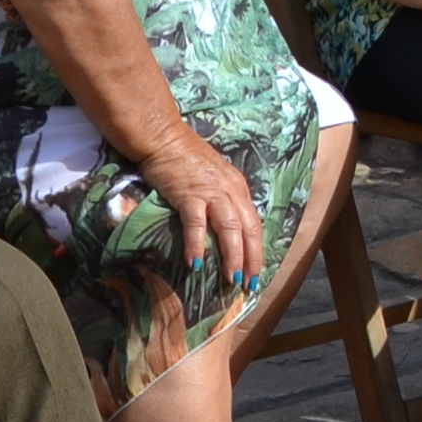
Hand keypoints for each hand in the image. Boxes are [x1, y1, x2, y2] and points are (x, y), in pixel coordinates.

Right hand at [131, 122, 265, 294]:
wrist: (163, 137)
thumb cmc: (186, 160)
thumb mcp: (213, 179)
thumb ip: (222, 200)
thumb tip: (225, 232)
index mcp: (238, 188)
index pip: (254, 224)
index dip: (257, 250)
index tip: (255, 274)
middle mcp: (231, 190)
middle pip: (248, 228)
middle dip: (251, 259)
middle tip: (249, 284)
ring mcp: (211, 191)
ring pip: (230, 228)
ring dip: (232, 255)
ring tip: (231, 279)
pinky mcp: (189, 193)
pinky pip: (196, 223)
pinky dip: (197, 244)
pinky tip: (196, 263)